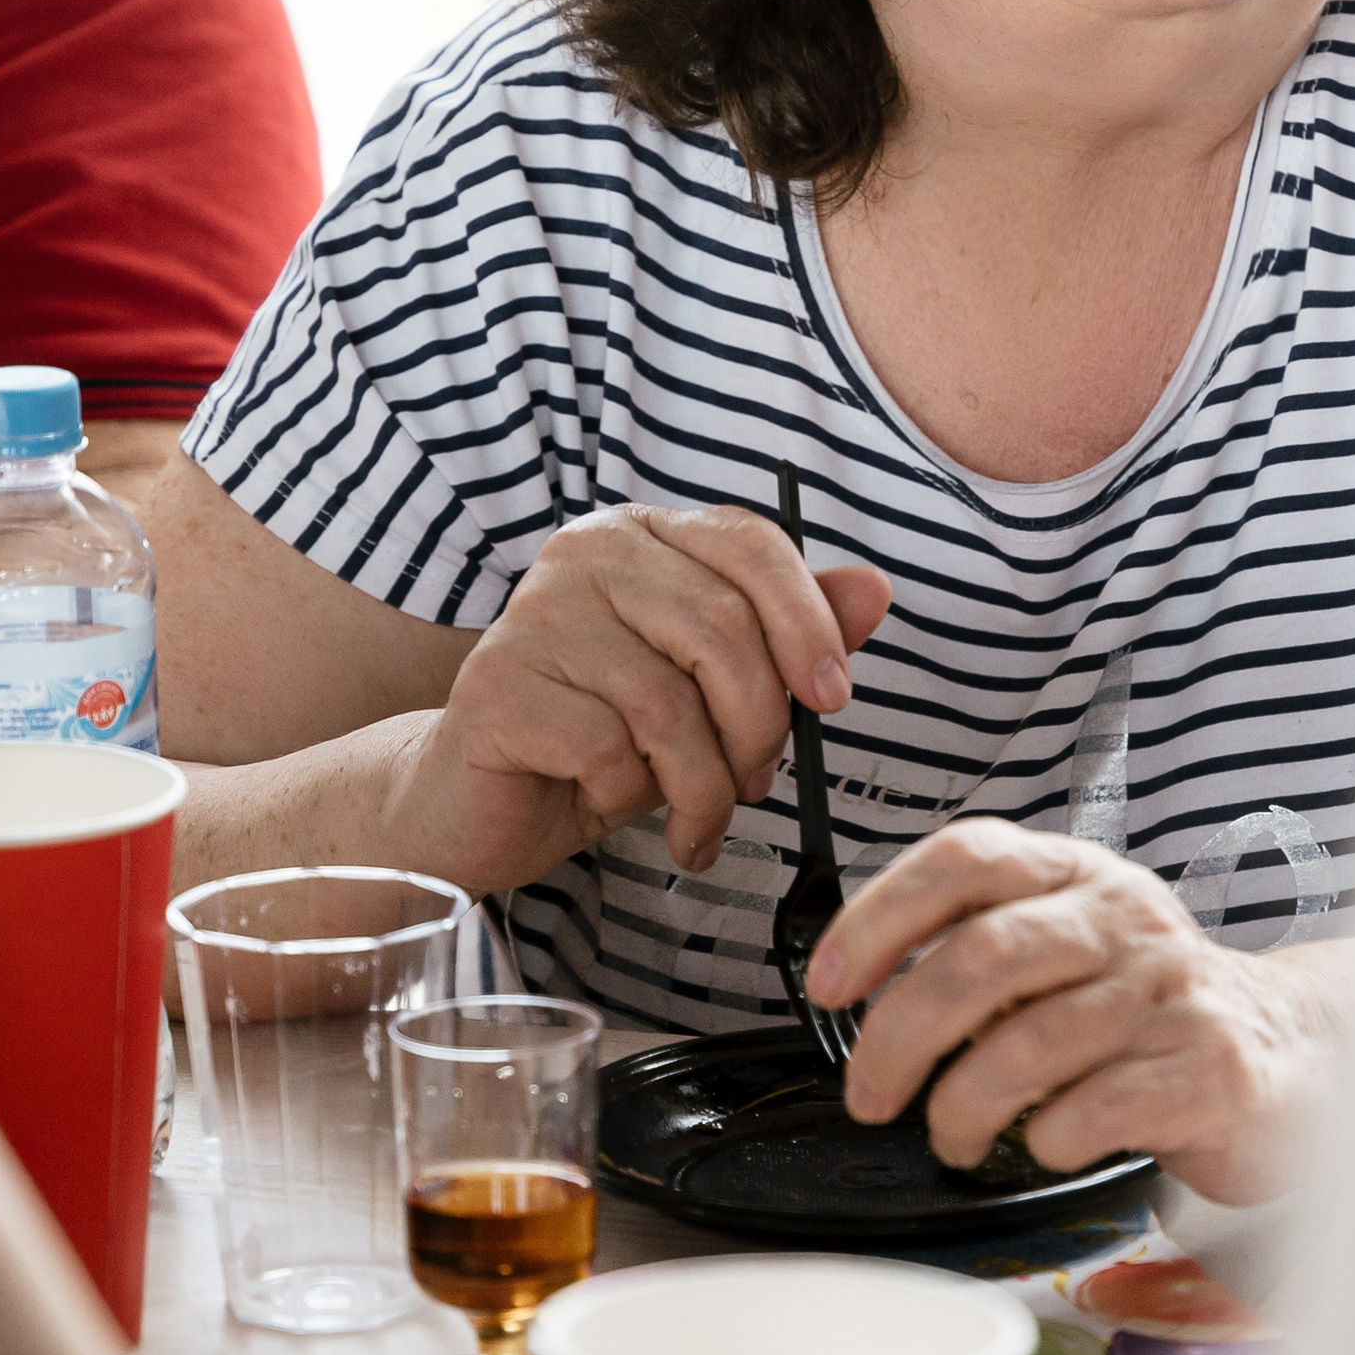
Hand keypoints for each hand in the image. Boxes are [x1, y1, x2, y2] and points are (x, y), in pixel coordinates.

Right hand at [385, 504, 890, 896]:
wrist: (480, 804)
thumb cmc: (603, 743)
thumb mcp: (710, 695)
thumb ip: (789, 638)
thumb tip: (875, 590)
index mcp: (643, 536)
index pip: (750, 545)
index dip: (807, 620)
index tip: (833, 697)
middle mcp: (586, 555)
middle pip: (722, 632)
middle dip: (758, 729)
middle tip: (753, 784)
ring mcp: (534, 615)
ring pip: (671, 705)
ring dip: (702, 786)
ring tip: (693, 817)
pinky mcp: (498, 686)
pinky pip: (610, 751)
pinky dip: (627, 798)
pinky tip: (605, 801)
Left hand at [819, 822, 1332, 1206]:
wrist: (1295, 1050)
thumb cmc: (1150, 1009)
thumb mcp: (1070, 953)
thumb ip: (983, 959)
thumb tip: (868, 998)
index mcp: (1078, 876)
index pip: (965, 860)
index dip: (881, 917)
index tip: (828, 985)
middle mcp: (1125, 919)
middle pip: (984, 957)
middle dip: (901, 1036)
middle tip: (870, 1094)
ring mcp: (1172, 992)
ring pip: (1031, 1043)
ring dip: (965, 1105)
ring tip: (953, 1136)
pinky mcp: (1210, 1068)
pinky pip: (1098, 1109)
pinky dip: (1049, 1138)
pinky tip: (1047, 1145)